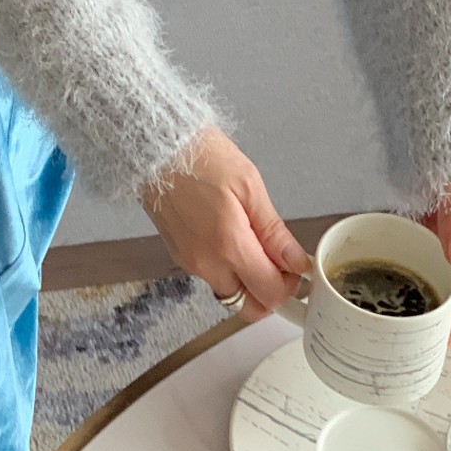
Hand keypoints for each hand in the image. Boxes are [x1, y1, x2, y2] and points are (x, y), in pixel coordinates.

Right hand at [138, 125, 312, 322]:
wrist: (155, 145)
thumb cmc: (200, 156)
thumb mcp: (249, 185)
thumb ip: (273, 231)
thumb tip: (296, 262)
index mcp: (229, 246)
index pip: (270, 293)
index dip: (290, 285)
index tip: (295, 266)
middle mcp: (206, 263)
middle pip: (248, 306)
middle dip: (269, 293)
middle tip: (279, 265)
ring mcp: (188, 261)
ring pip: (229, 292)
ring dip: (247, 281)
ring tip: (254, 244)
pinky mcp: (178, 253)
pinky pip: (210, 275)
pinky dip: (226, 268)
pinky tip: (231, 237)